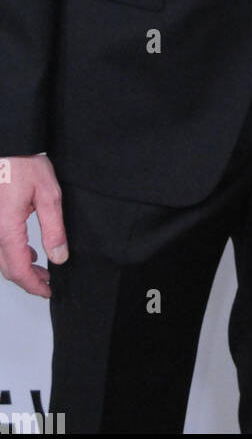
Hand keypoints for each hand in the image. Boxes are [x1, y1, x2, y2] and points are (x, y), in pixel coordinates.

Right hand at [0, 154, 67, 297]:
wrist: (8, 147)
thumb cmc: (25, 165)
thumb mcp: (49, 195)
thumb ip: (54, 229)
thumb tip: (59, 257)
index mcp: (7, 228)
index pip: (19, 269)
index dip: (34, 285)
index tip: (48, 291)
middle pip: (8, 269)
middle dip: (28, 280)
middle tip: (48, 283)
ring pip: (1, 259)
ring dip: (21, 268)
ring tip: (43, 270)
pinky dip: (13, 255)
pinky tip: (30, 252)